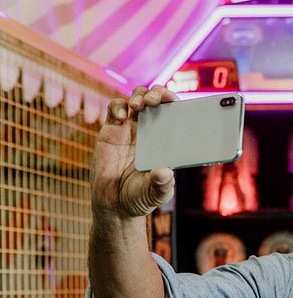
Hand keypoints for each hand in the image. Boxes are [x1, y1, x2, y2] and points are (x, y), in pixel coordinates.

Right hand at [91, 85, 178, 217]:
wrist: (113, 204)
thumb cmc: (139, 198)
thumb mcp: (155, 194)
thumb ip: (162, 185)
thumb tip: (165, 172)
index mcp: (166, 143)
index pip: (175, 116)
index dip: (175, 104)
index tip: (175, 101)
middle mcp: (151, 133)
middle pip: (157, 101)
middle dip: (158, 93)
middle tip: (156, 100)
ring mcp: (130, 130)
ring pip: (137, 99)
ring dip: (140, 95)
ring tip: (140, 105)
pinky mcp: (111, 130)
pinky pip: (115, 108)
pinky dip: (118, 105)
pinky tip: (121, 116)